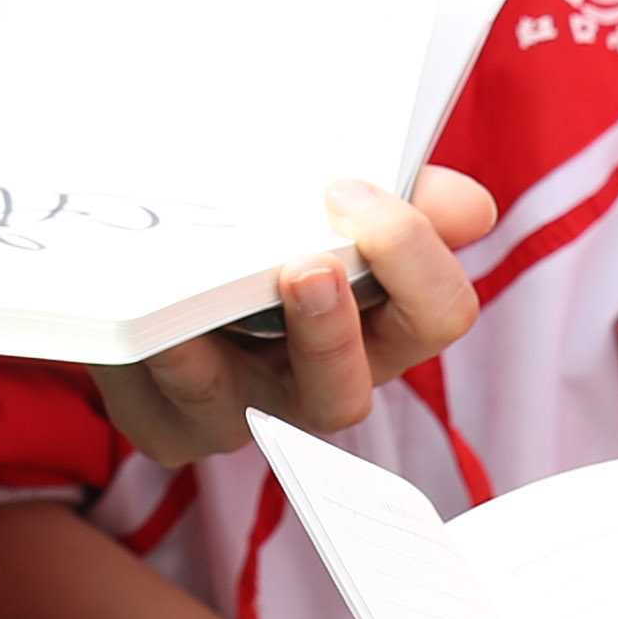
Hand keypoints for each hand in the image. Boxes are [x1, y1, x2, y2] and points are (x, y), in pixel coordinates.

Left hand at [93, 170, 495, 464]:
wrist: (147, 244)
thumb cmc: (252, 221)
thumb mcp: (320, 191)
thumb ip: (398, 191)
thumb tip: (470, 209)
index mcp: (372, 322)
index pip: (437, 312)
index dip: (414, 255)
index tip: (351, 190)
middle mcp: (314, 382)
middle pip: (349, 391)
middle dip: (333, 331)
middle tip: (308, 266)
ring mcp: (241, 414)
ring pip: (258, 411)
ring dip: (237, 354)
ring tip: (221, 294)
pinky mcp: (169, 428)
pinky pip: (175, 408)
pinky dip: (171, 359)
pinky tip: (162, 319)